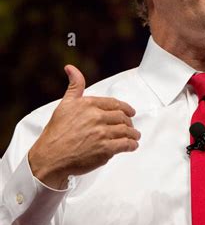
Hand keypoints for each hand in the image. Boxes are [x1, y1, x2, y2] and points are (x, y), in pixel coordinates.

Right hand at [28, 65, 139, 189]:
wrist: (50, 156)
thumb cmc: (56, 133)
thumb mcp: (64, 104)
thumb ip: (74, 86)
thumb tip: (71, 68)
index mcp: (89, 104)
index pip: (114, 103)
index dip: (125, 108)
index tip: (130, 112)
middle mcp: (97, 117)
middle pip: (122, 117)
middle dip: (129, 122)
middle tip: (131, 126)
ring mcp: (102, 133)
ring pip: (125, 131)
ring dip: (133, 134)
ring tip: (135, 137)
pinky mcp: (105, 149)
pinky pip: (125, 144)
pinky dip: (131, 145)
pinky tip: (132, 145)